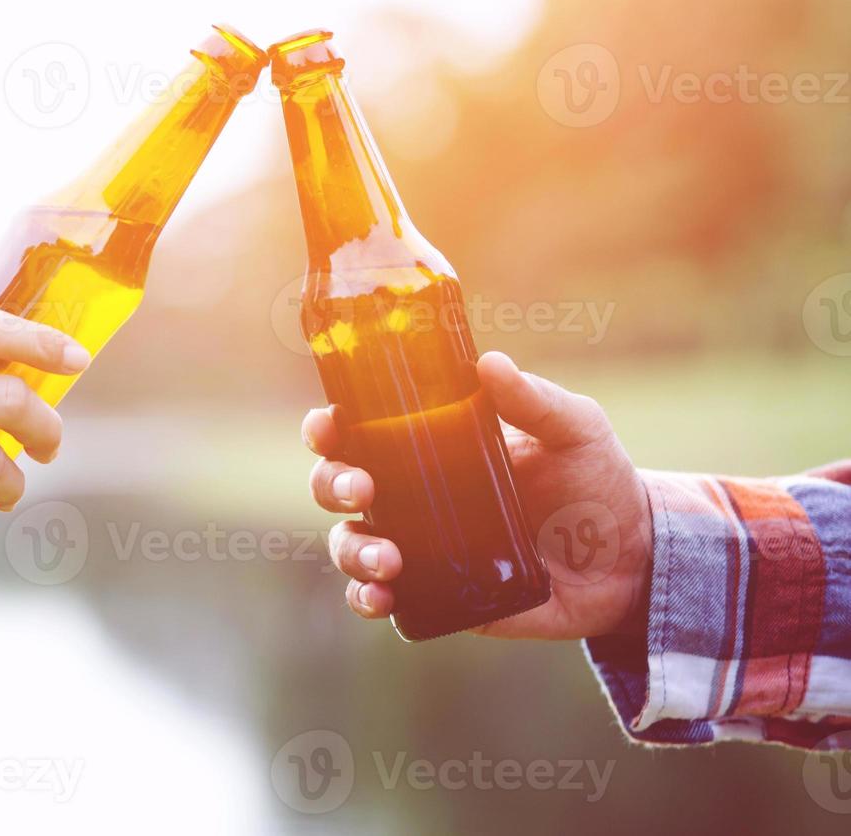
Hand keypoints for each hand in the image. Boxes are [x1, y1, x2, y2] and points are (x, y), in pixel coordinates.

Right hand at [303, 351, 651, 639]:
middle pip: (336, 486)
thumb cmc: (596, 480)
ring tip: (387, 560)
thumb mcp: (574, 429)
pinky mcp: (437, 596)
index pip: (358, 431)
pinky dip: (366, 599)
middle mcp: (413, 495)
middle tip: (364, 491)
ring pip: (350, 545)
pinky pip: (382, 599)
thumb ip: (535, 399)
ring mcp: (420, 547)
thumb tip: (489, 364)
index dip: (328, 428)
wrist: (634, 559)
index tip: (329, 427)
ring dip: (351, 550)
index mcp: (430, 445)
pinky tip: (383, 598)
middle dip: (332, 486)